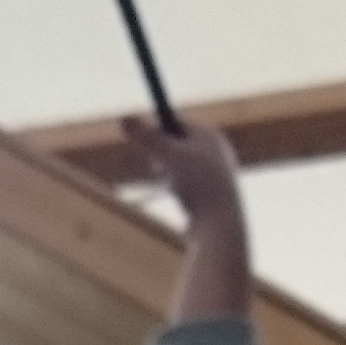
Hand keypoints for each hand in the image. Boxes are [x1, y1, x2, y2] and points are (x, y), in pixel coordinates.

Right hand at [125, 114, 243, 223]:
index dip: (155, 130)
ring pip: (179, 166)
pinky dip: (178, 190)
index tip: (139, 139)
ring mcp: (216, 173)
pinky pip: (186, 185)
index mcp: (211, 136)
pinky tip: (184, 203)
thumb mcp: (170, 158)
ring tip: (173, 187)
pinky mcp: (213, 194)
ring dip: (168, 174)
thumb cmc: (198, 186)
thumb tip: (123, 119)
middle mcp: (217, 152)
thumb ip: (148, 138)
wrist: (222, 225)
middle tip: (155, 165)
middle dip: (161, 154)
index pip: (176, 123)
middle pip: (177, 143)